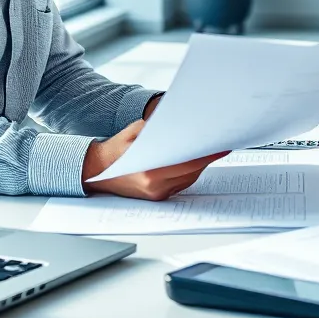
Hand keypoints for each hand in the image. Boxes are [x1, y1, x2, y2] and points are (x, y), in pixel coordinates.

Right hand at [81, 120, 227, 199]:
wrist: (97, 170)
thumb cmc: (116, 148)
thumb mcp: (136, 131)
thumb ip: (159, 126)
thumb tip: (183, 120)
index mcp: (149, 172)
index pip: (188, 162)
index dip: (207, 153)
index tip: (221, 144)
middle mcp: (155, 187)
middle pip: (192, 171)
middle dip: (207, 156)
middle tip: (221, 142)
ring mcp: (157, 194)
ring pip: (190, 178)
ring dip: (201, 164)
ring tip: (211, 148)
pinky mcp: (159, 197)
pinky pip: (182, 183)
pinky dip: (191, 171)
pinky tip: (196, 158)